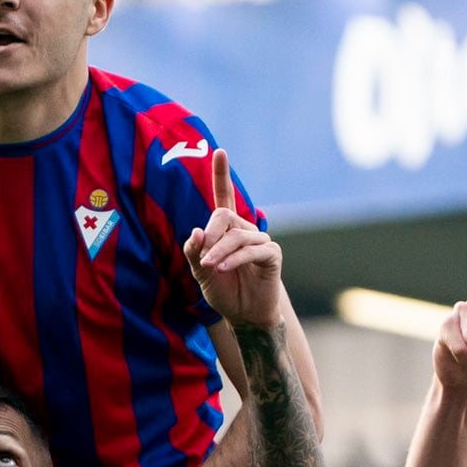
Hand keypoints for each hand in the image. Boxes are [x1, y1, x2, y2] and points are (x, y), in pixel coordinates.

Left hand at [183, 150, 282, 332]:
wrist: (243, 316)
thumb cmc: (223, 291)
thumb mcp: (200, 272)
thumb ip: (194, 252)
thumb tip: (196, 231)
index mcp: (227, 230)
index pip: (223, 197)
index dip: (221, 175)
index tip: (219, 151)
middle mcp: (245, 230)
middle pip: (224, 216)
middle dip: (210, 234)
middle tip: (203, 257)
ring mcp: (260, 241)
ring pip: (237, 235)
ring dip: (219, 251)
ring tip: (210, 268)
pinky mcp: (272, 256)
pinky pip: (253, 249)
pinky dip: (235, 259)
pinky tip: (223, 268)